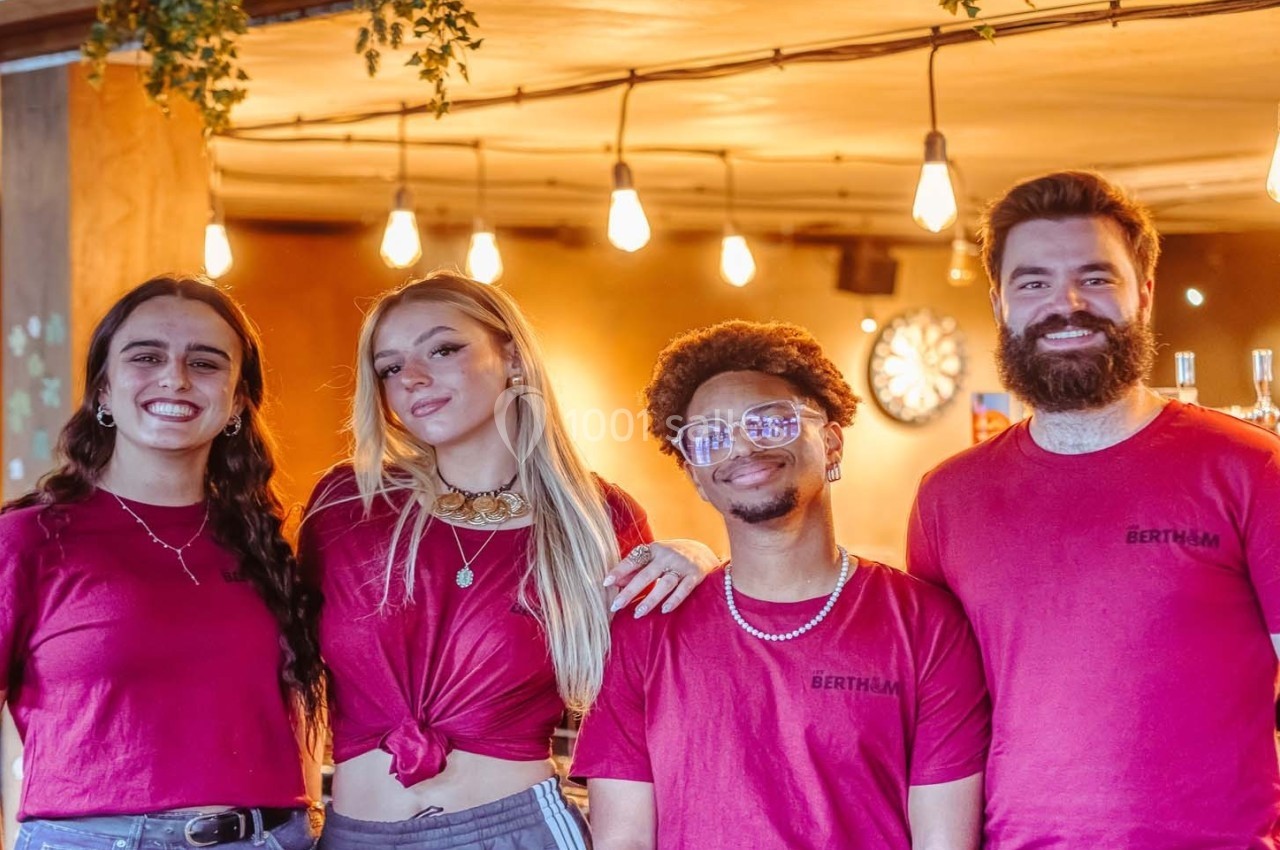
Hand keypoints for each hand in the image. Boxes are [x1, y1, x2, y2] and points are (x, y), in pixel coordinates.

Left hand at [605, 539, 720, 616]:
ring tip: (637, 614)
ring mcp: (682, 565)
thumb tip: (613, 582)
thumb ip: (634, 569)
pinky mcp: (695, 575)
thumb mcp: (653, 558)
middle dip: (629, 591)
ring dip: (650, 600)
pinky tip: (664, 610)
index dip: (619, 570)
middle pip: (645, 575)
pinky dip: (674, 600)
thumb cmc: (670, 557)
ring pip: (664, 584)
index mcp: (653, 549)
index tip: (606, 582)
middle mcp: (667, 555)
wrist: (702, 551)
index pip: (633, 559)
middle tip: (615, 605)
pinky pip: (684, 589)